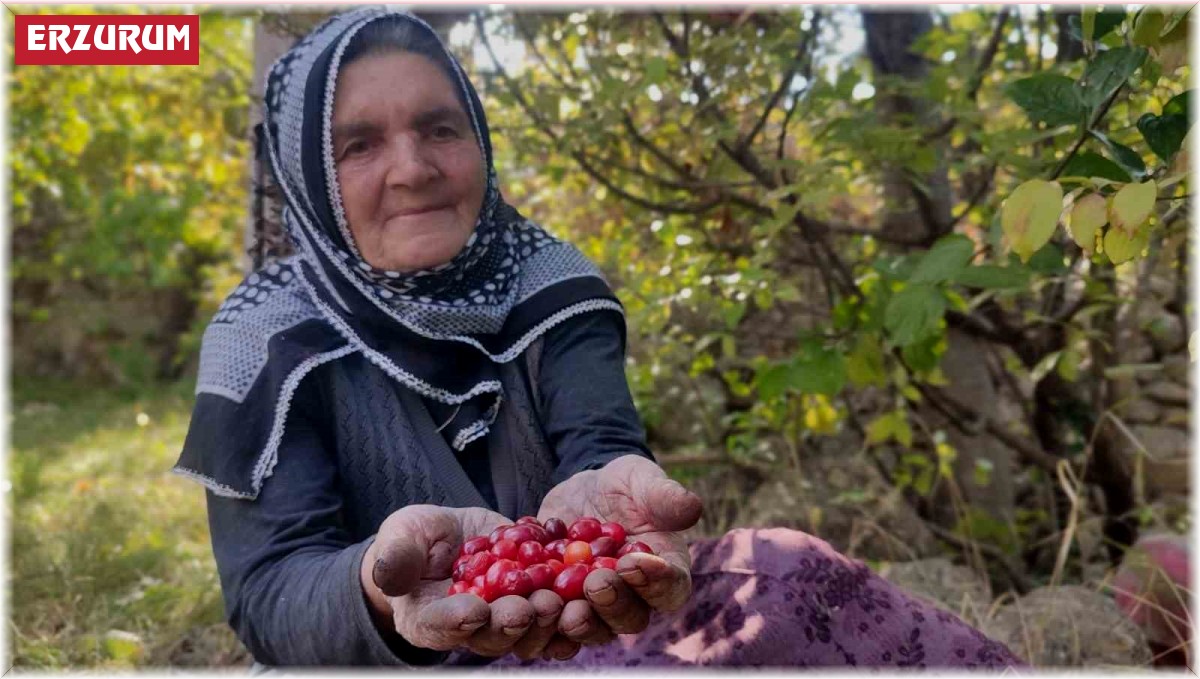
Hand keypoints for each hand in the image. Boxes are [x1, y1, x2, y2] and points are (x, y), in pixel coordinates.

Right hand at [361, 505, 566, 659]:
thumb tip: (386, 575)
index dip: (457, 622)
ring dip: (548, 620)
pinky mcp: (536, 601)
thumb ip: (397, 556)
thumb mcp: (401, 538)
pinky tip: (585, 584)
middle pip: (493, 637)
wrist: (450, 538)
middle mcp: (471, 630)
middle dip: (513, 623)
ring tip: (560, 599)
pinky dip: (574, 603)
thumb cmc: (415, 540)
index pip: (440, 627)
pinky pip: (559, 612)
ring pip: (531, 632)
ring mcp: (507, 620)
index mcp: (429, 620)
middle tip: (530, 606)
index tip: (474, 611)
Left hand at [535, 455, 702, 654]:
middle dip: (612, 604)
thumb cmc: (625, 486)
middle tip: (596, 583)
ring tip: (560, 605)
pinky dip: (538, 617)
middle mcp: (635, 600)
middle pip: (629, 617)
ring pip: (591, 628)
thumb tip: (693, 507)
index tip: (633, 563)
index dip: (655, 582)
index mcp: (666, 573)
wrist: (584, 493)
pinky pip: (552, 622)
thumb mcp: (642, 480)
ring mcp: (596, 609)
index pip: (670, 587)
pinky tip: (523, 603)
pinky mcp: (562, 608)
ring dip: (576, 622)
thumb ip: (664, 495)